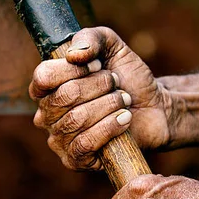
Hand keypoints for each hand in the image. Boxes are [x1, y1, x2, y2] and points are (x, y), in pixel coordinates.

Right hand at [30, 27, 170, 169]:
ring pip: (76, 120)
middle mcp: (47, 114)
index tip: (98, 65)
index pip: (44, 76)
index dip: (74, 69)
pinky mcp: (75, 160)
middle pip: (64, 96)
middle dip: (100, 86)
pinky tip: (125, 119)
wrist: (154, 107)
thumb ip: (90, 37)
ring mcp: (59, 139)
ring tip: (124, 101)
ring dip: (109, 105)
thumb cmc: (128, 77)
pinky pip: (84, 144)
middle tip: (116, 84)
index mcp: (48, 87)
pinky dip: (109, 128)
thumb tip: (73, 55)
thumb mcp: (111, 45)